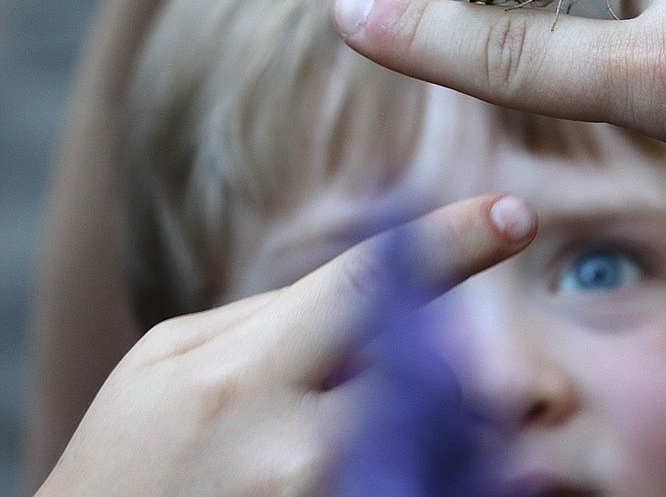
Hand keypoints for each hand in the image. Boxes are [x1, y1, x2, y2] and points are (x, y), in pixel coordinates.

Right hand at [36, 195, 535, 495]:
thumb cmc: (133, 452)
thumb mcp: (169, 360)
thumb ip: (271, 316)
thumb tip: (369, 285)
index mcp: (246, 375)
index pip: (368, 287)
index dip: (452, 242)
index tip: (515, 213)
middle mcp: (298, 448)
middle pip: (433, 376)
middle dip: (443, 360)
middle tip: (417, 368)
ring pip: (440, 443)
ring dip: (436, 424)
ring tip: (355, 428)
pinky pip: (421, 487)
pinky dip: (424, 466)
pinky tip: (376, 457)